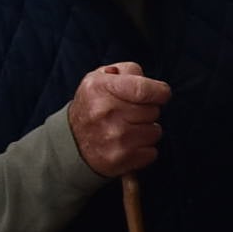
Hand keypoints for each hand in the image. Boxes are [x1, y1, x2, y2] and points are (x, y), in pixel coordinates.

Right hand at [69, 62, 169, 177]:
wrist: (72, 141)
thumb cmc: (94, 104)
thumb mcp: (102, 77)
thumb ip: (129, 71)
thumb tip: (152, 85)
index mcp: (100, 88)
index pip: (143, 89)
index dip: (160, 92)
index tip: (161, 94)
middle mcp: (105, 113)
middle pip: (153, 110)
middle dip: (149, 110)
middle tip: (132, 112)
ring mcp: (113, 139)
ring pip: (155, 132)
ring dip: (147, 130)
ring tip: (129, 128)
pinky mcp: (119, 160)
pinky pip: (152, 152)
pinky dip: (144, 149)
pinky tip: (128, 144)